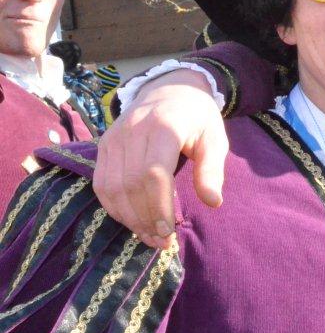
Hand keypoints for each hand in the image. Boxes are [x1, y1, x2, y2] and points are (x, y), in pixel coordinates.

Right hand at [94, 69, 228, 248]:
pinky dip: (113, 207)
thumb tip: (213, 202)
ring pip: (110, 187)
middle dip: (144, 219)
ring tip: (149, 237)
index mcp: (164, 127)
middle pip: (130, 184)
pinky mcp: (103, 145)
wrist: (171, 89)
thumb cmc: (197, 118)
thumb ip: (212, 169)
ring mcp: (113, 137)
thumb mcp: (215, 138)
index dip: (159, 206)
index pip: (153, 173)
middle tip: (162, 242)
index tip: (170, 232)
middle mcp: (133, 131)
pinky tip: (132, 221)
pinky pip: (100, 182)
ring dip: (128, 218)